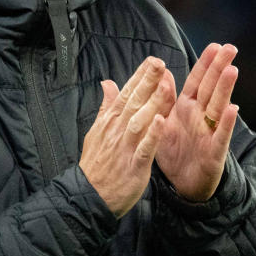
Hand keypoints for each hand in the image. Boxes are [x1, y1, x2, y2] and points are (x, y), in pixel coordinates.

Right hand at [80, 57, 174, 217]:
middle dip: (147, 82)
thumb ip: (106, 107)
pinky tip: (161, 122)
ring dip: (152, 104)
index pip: (125, 94)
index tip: (152, 60)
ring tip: (165, 86)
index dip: (139, 77)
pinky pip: (145, 148)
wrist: (89, 196)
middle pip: (133, 102)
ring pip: (140, 121)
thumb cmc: (96, 164)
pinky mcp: (134, 166)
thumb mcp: (96, 131)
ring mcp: (125, 147)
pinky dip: (152, 135)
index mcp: (110, 122)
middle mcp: (117, 131)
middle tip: (159, 63)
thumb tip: (107, 83)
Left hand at [155, 43, 238, 200]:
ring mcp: (210, 132)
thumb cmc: (175, 150)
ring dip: (225, 89)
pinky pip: (220, 135)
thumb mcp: (165, 121)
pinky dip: (226, 122)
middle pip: (211, 88)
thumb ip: (163, 98)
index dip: (205, 64)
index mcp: (187, 108)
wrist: (181, 184)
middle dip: (219, 68)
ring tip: (232, 70)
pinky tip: (233, 109)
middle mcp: (201, 116)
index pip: (197, 81)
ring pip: (219, 107)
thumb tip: (162, 72)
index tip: (215, 45)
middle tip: (230, 48)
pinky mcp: (214, 151)